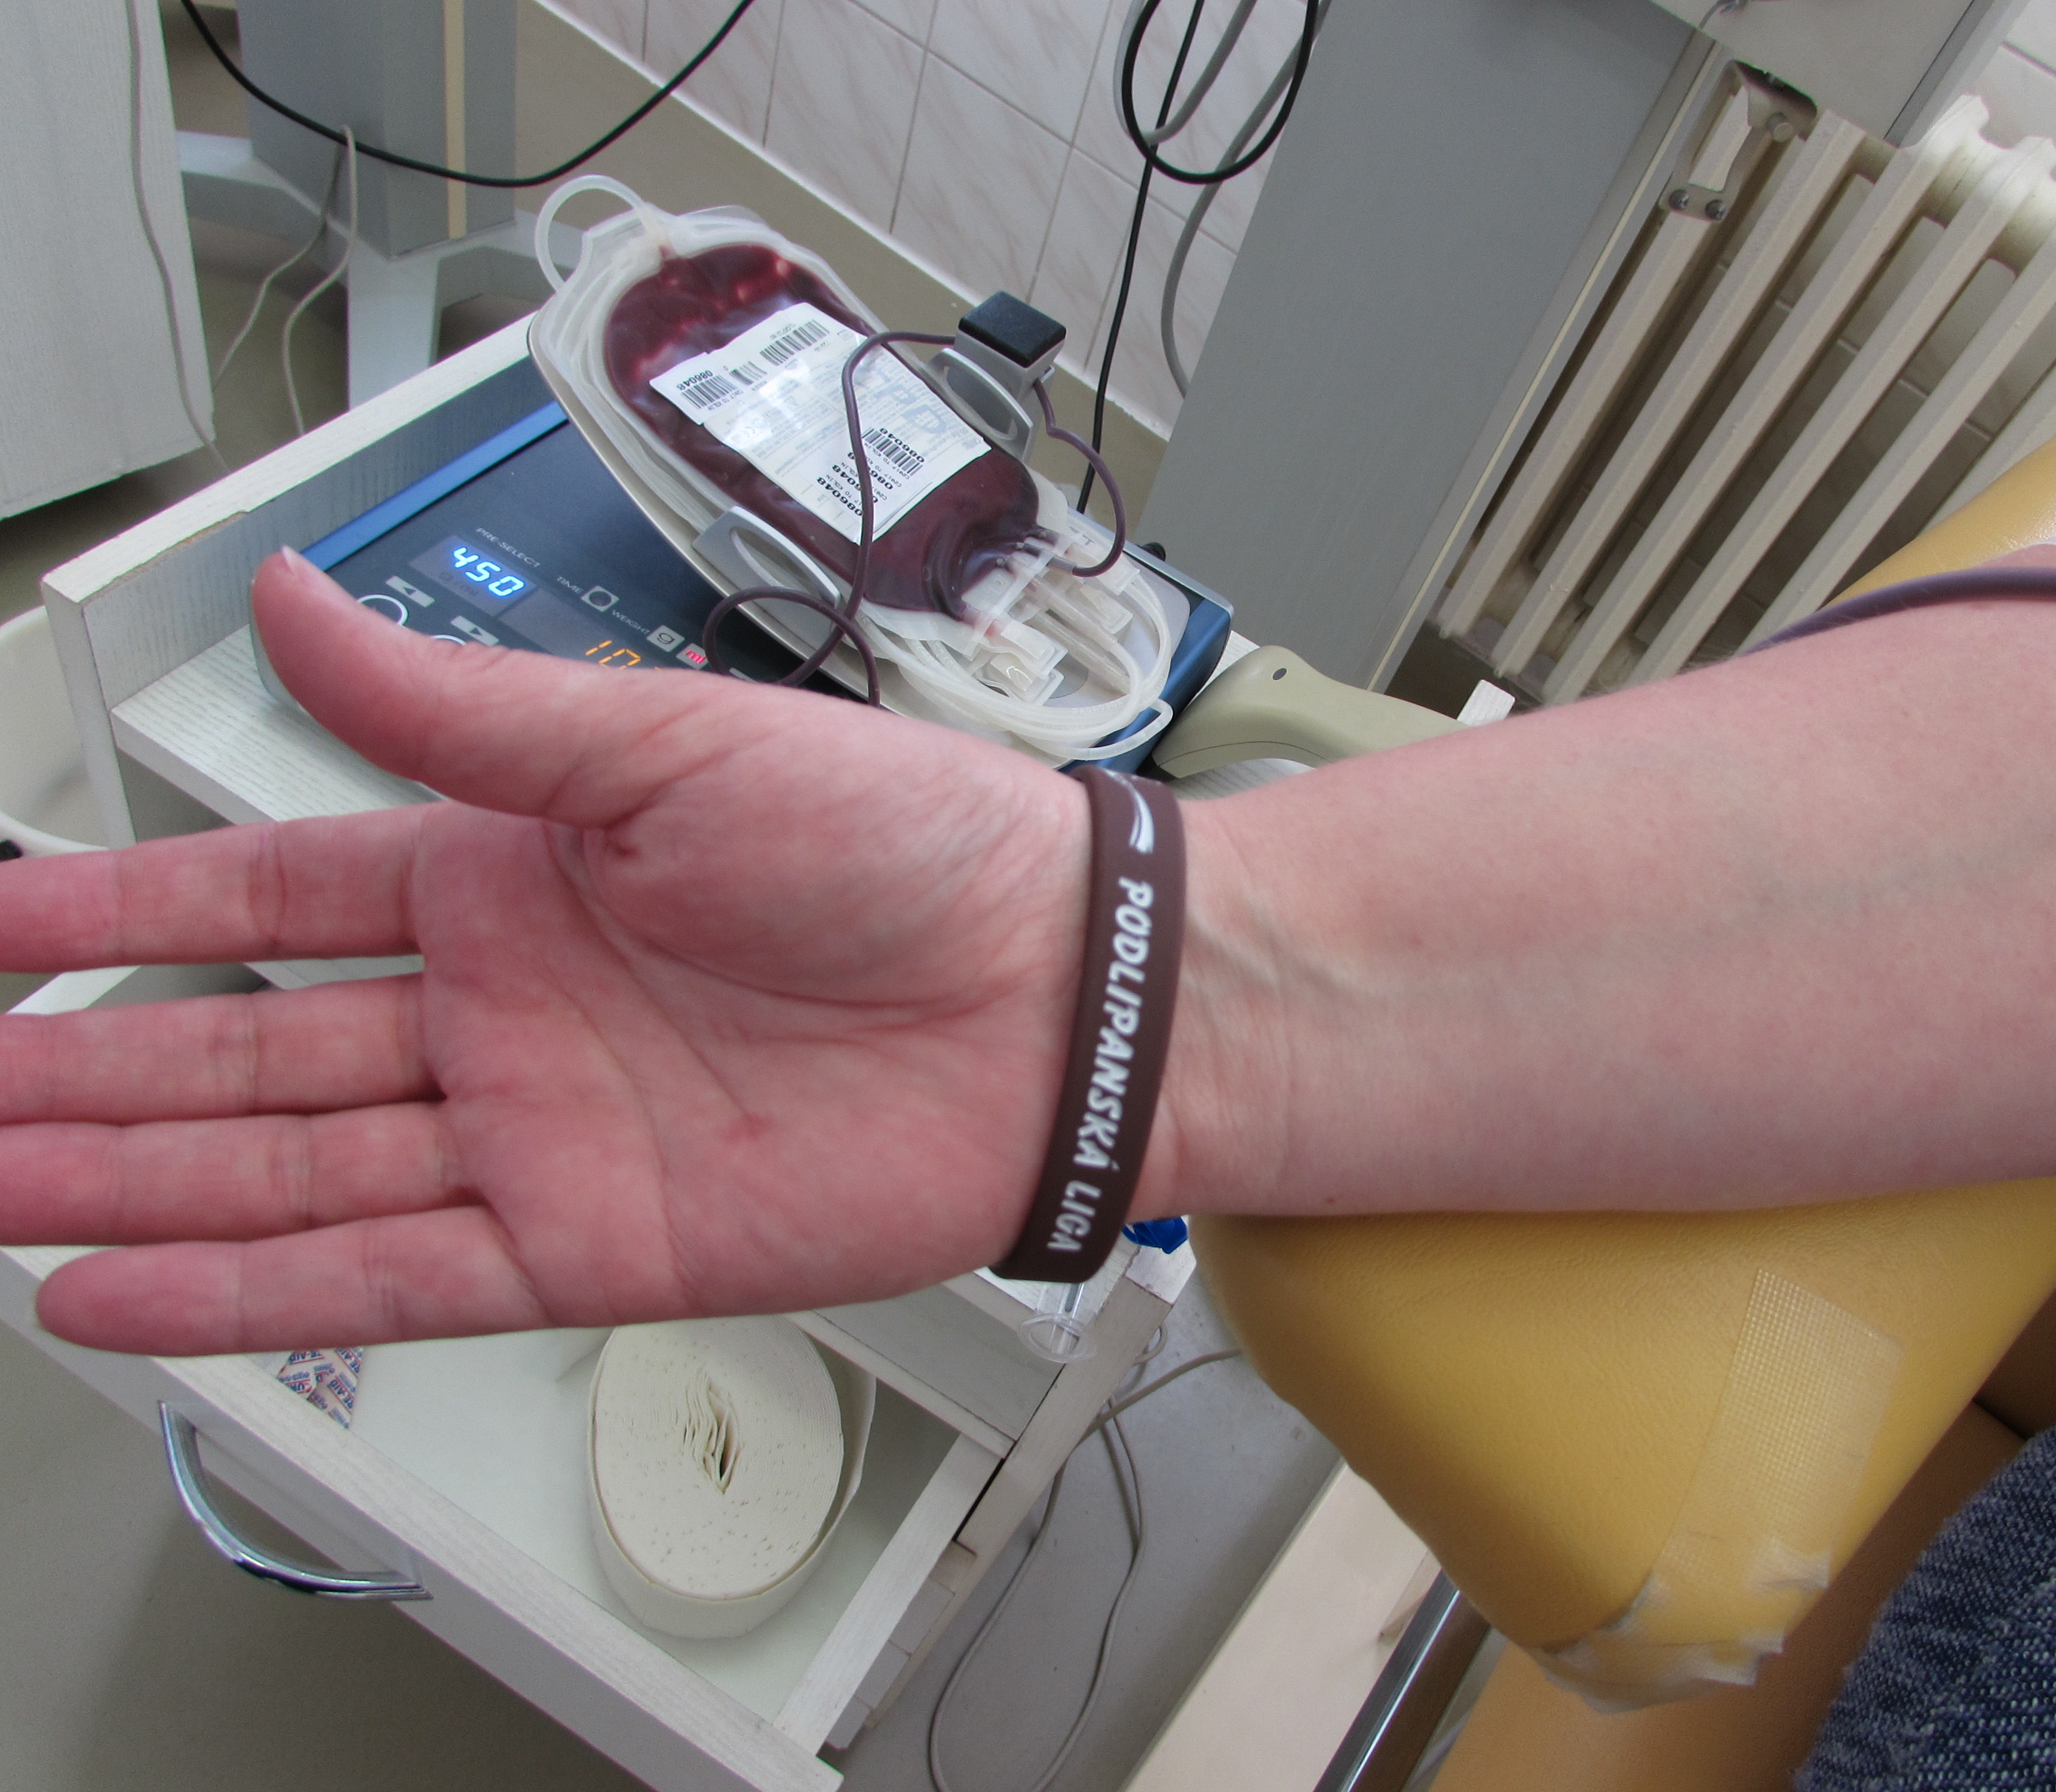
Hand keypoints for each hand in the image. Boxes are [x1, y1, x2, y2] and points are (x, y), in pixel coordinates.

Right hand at [0, 550, 1136, 1353]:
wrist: (1056, 990)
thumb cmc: (903, 844)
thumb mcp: (660, 745)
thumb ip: (459, 709)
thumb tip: (287, 597)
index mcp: (510, 872)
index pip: (260, 900)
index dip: (112, 913)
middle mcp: (505, 1009)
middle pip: (243, 1051)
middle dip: (83, 1071)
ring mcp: (539, 1130)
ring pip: (287, 1169)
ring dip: (129, 1181)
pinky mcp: (592, 1241)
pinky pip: (393, 1276)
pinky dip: (256, 1292)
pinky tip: (123, 1293)